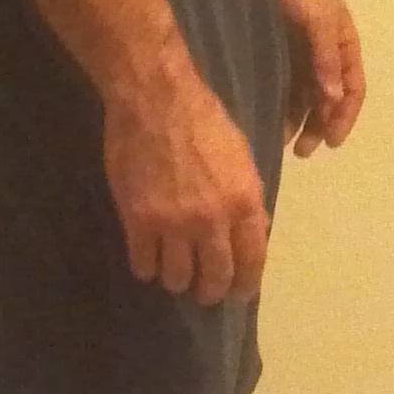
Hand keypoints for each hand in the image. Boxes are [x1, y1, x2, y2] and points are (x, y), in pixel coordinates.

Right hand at [103, 63, 270, 303]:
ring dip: (177, 281)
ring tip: (173, 274)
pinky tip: (147, 261)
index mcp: (244, 203)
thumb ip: (247, 198)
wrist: (155, 99)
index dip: (245, 285)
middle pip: (214, 278)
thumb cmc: (203, 121)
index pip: (252, 262)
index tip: (238, 294)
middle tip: (202, 290)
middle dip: (209, 291)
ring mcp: (173, 224)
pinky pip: (144, 264)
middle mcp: (213, 221)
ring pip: (177, 278)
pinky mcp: (138, 220)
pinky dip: (147, 268)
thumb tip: (254, 230)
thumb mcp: (241, 158)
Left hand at [266, 0, 365, 155]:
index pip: (353, 89)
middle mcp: (324, 50)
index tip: (331, 143)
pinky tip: (266, 116)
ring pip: (304, 93)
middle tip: (301, 151)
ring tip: (280, 142)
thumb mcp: (317, 18)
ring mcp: (300, 49)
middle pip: (328, 97)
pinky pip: (283, 81)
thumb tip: (333, 98)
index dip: (344, 117)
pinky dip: (279, 101)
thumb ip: (326, 57)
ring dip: (297, 119)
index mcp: (343, 43)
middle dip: (318, 126)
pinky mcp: (276, 45)